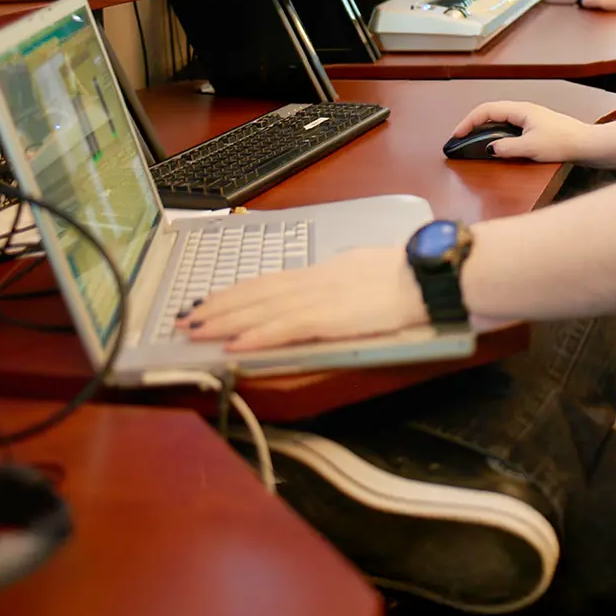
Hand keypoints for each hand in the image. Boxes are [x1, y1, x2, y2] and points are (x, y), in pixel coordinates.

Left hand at [184, 245, 425, 351]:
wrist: (430, 276)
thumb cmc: (410, 276)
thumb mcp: (367, 270)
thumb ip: (343, 280)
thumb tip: (330, 286)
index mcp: (324, 271)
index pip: (270, 280)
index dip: (237, 291)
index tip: (210, 299)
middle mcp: (315, 280)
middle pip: (256, 292)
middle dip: (218, 306)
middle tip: (185, 317)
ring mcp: (321, 298)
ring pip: (262, 309)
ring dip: (225, 321)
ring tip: (195, 331)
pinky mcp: (330, 318)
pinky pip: (285, 328)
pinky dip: (256, 336)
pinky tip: (234, 345)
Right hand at [446, 101, 593, 161]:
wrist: (587, 144)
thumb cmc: (563, 142)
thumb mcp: (530, 148)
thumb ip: (507, 148)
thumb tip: (489, 149)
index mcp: (520, 110)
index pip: (486, 110)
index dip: (468, 122)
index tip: (457, 135)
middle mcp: (523, 111)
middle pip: (491, 113)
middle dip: (473, 124)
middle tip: (460, 139)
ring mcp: (530, 119)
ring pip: (500, 120)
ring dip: (484, 129)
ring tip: (473, 142)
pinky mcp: (535, 128)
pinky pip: (508, 127)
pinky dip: (496, 134)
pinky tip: (496, 146)